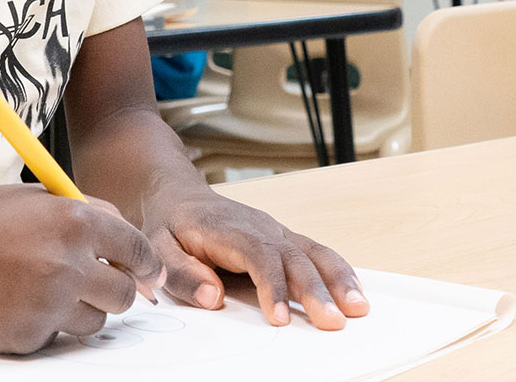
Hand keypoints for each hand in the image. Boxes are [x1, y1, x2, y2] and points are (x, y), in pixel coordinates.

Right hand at [0, 185, 162, 354]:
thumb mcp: (46, 198)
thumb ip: (94, 216)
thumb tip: (135, 252)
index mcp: (76, 222)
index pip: (138, 252)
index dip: (148, 265)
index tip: (148, 274)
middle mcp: (67, 265)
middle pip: (125, 296)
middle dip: (116, 290)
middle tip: (93, 282)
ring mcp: (47, 304)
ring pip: (96, 322)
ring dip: (80, 309)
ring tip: (43, 286)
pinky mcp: (28, 335)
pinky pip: (56, 337)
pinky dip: (43, 323)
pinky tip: (17, 299)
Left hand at [143, 186, 365, 330]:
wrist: (180, 194)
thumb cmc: (170, 224)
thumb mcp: (157, 246)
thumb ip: (182, 273)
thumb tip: (212, 296)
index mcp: (228, 230)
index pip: (258, 255)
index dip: (272, 286)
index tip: (278, 319)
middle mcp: (259, 227)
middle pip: (293, 256)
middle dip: (315, 291)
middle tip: (332, 321)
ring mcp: (276, 231)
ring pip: (313, 252)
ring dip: (338, 280)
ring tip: (358, 308)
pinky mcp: (284, 238)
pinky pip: (317, 253)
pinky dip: (340, 272)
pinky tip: (355, 293)